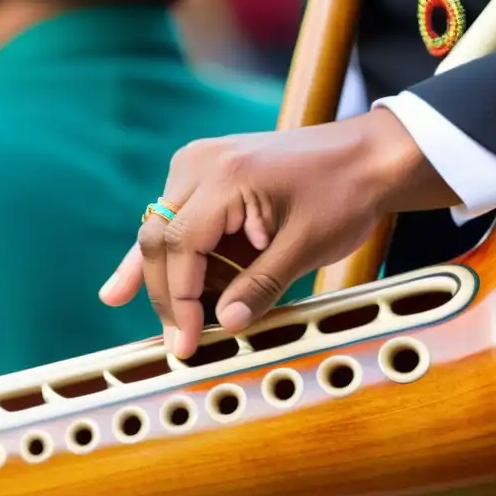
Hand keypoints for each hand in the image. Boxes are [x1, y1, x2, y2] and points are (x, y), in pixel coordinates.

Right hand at [99, 107, 460, 358]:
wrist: (370, 154)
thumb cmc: (346, 193)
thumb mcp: (306, 248)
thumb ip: (260, 287)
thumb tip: (224, 325)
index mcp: (227, 177)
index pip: (180, 247)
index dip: (178, 301)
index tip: (185, 341)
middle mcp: (201, 163)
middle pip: (159, 239)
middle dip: (165, 294)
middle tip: (176, 340)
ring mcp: (199, 163)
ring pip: (160, 230)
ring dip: (160, 277)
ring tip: (134, 308)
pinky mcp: (205, 172)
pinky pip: (175, 219)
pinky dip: (167, 256)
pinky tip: (124, 284)